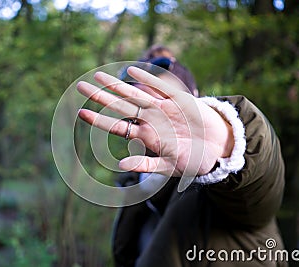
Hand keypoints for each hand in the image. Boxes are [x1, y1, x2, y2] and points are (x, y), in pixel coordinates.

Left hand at [77, 67, 233, 176]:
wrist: (218, 148)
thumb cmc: (191, 160)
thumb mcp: (168, 167)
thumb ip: (145, 165)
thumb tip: (121, 166)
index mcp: (146, 136)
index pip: (118, 126)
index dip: (99, 120)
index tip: (81, 113)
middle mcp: (150, 120)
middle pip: (121, 106)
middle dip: (101, 96)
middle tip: (80, 87)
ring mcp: (163, 109)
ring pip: (136, 94)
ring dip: (117, 85)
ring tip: (99, 76)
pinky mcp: (180, 100)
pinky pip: (161, 88)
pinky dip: (148, 80)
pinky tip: (133, 72)